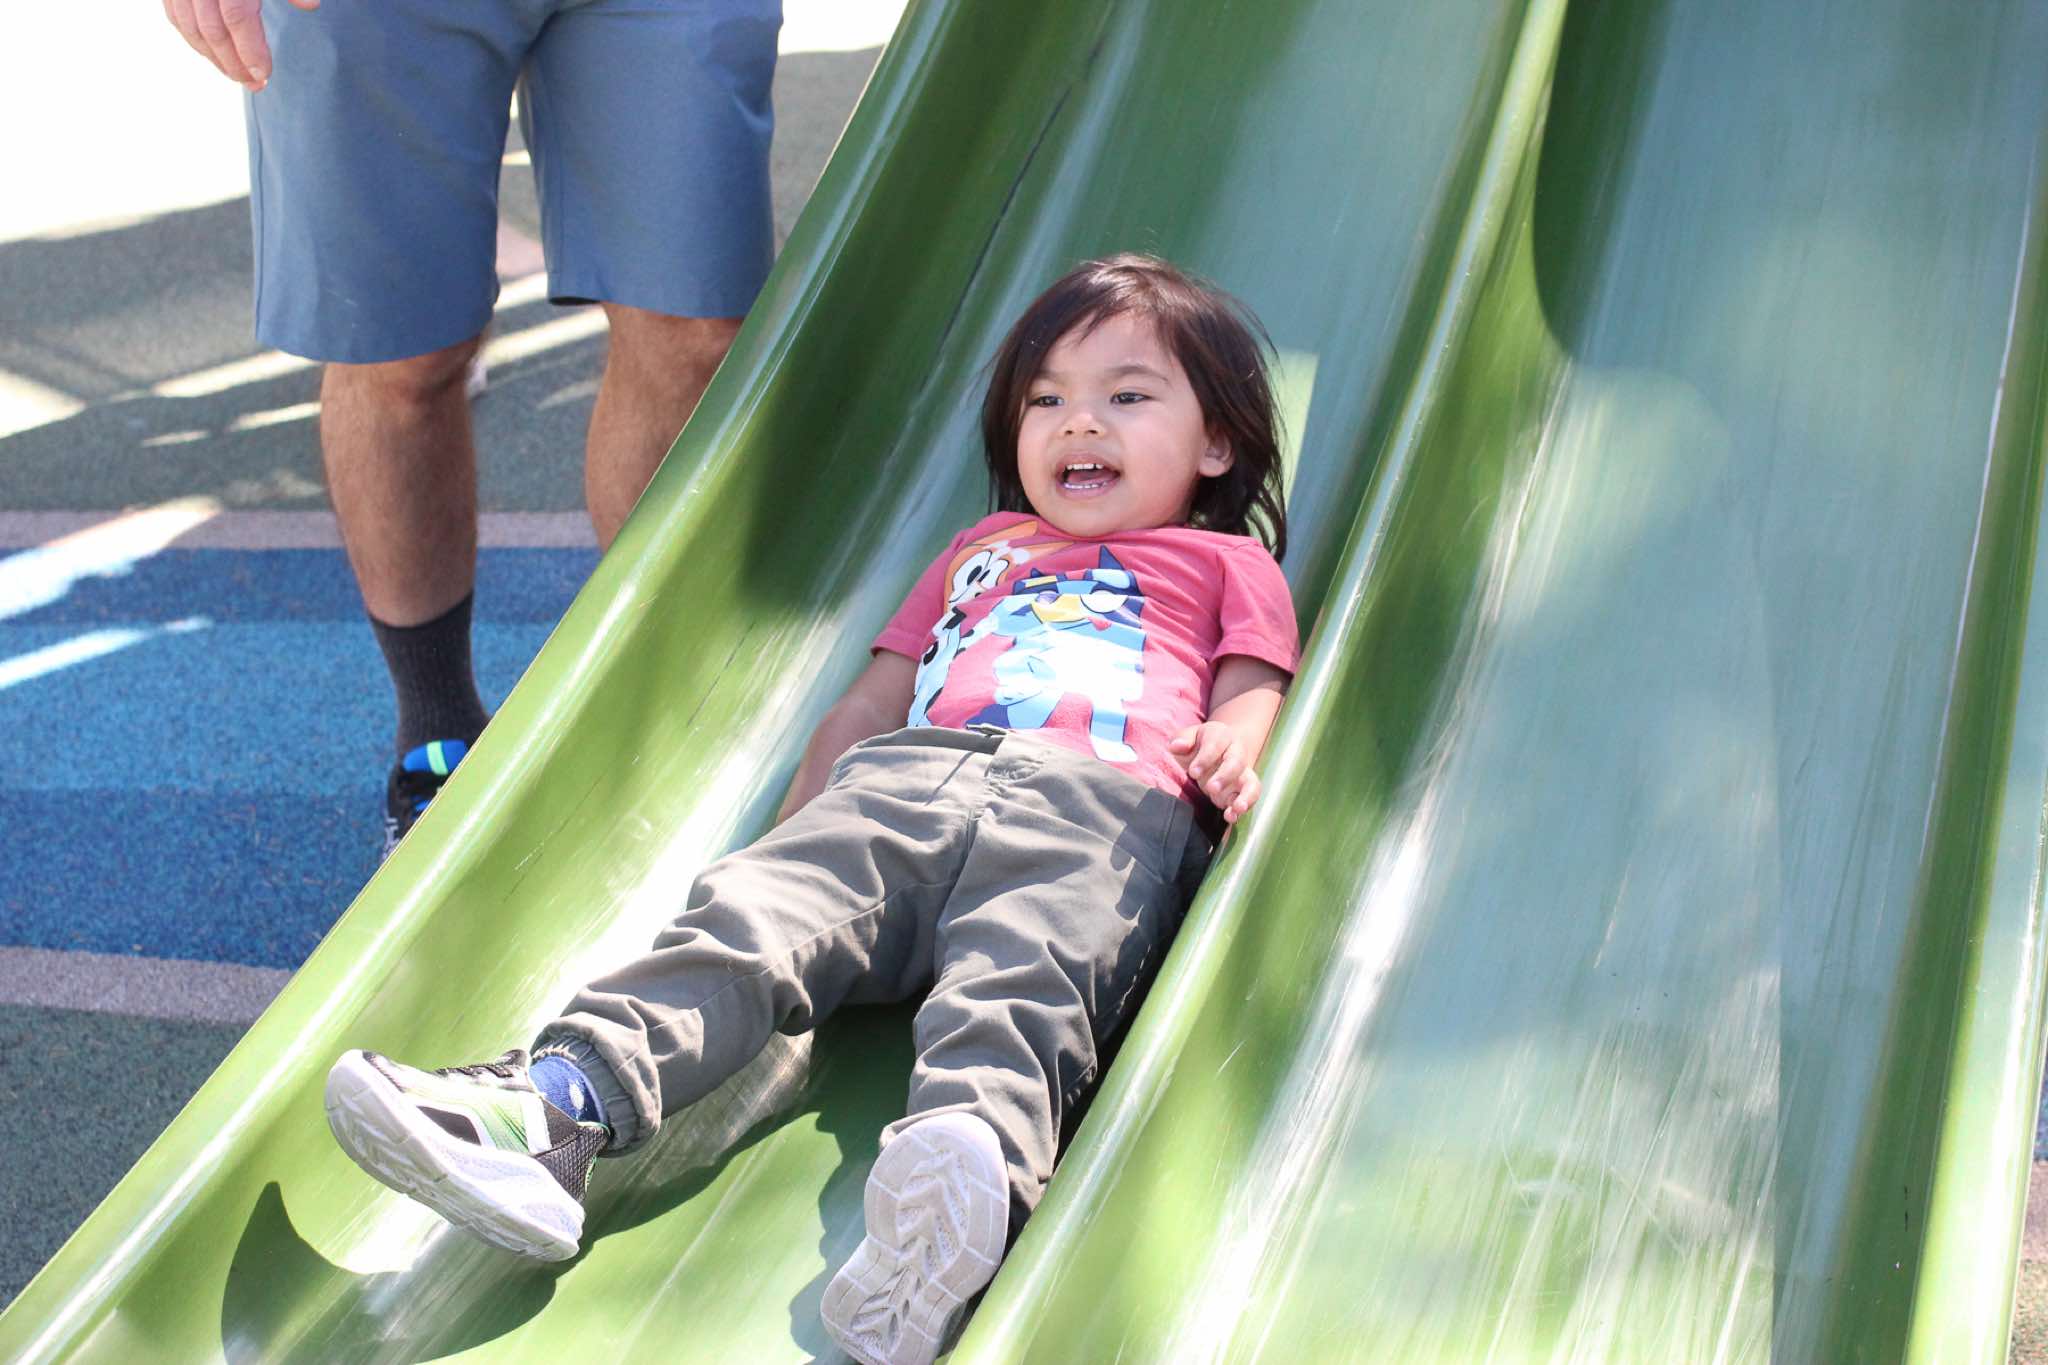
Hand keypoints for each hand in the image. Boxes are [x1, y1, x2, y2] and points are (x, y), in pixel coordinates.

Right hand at [164, 0, 319, 91]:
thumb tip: (310, 4)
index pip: (237, 16)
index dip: (250, 49)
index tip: (263, 74)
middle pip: (211, 29)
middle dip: (233, 62)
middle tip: (254, 85)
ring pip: (188, 26)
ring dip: (212, 57)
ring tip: (236, 75)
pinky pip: (174, 15)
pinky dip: (192, 38)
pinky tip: (211, 54)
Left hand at [1169, 721, 1261, 822]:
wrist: (1216, 752)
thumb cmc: (1198, 745)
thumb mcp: (1188, 738)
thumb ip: (1182, 740)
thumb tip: (1177, 746)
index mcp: (1222, 736)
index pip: (1216, 744)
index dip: (1206, 758)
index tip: (1193, 772)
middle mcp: (1236, 753)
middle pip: (1237, 762)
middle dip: (1225, 776)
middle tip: (1211, 788)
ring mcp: (1242, 774)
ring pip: (1251, 783)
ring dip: (1246, 796)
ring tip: (1237, 808)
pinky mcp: (1242, 791)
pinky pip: (1248, 799)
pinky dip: (1241, 809)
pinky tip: (1230, 817)